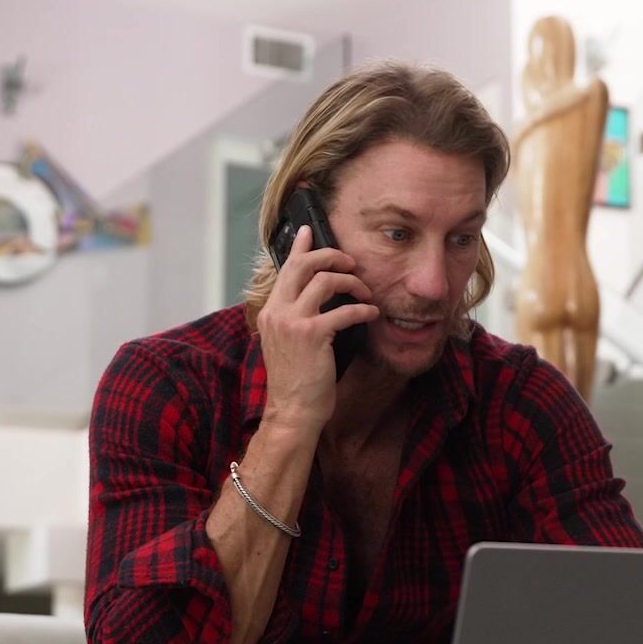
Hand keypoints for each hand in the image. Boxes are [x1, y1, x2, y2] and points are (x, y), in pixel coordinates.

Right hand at [255, 224, 379, 432]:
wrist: (292, 412)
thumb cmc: (296, 383)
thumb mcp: (288, 345)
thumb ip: (295, 319)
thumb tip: (320, 300)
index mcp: (270, 313)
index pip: (285, 270)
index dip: (300, 247)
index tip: (309, 231)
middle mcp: (277, 312)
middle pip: (303, 265)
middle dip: (331, 256)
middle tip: (350, 262)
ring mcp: (293, 322)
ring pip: (325, 280)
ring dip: (352, 282)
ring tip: (365, 292)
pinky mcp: (312, 335)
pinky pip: (345, 310)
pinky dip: (363, 309)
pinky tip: (372, 314)